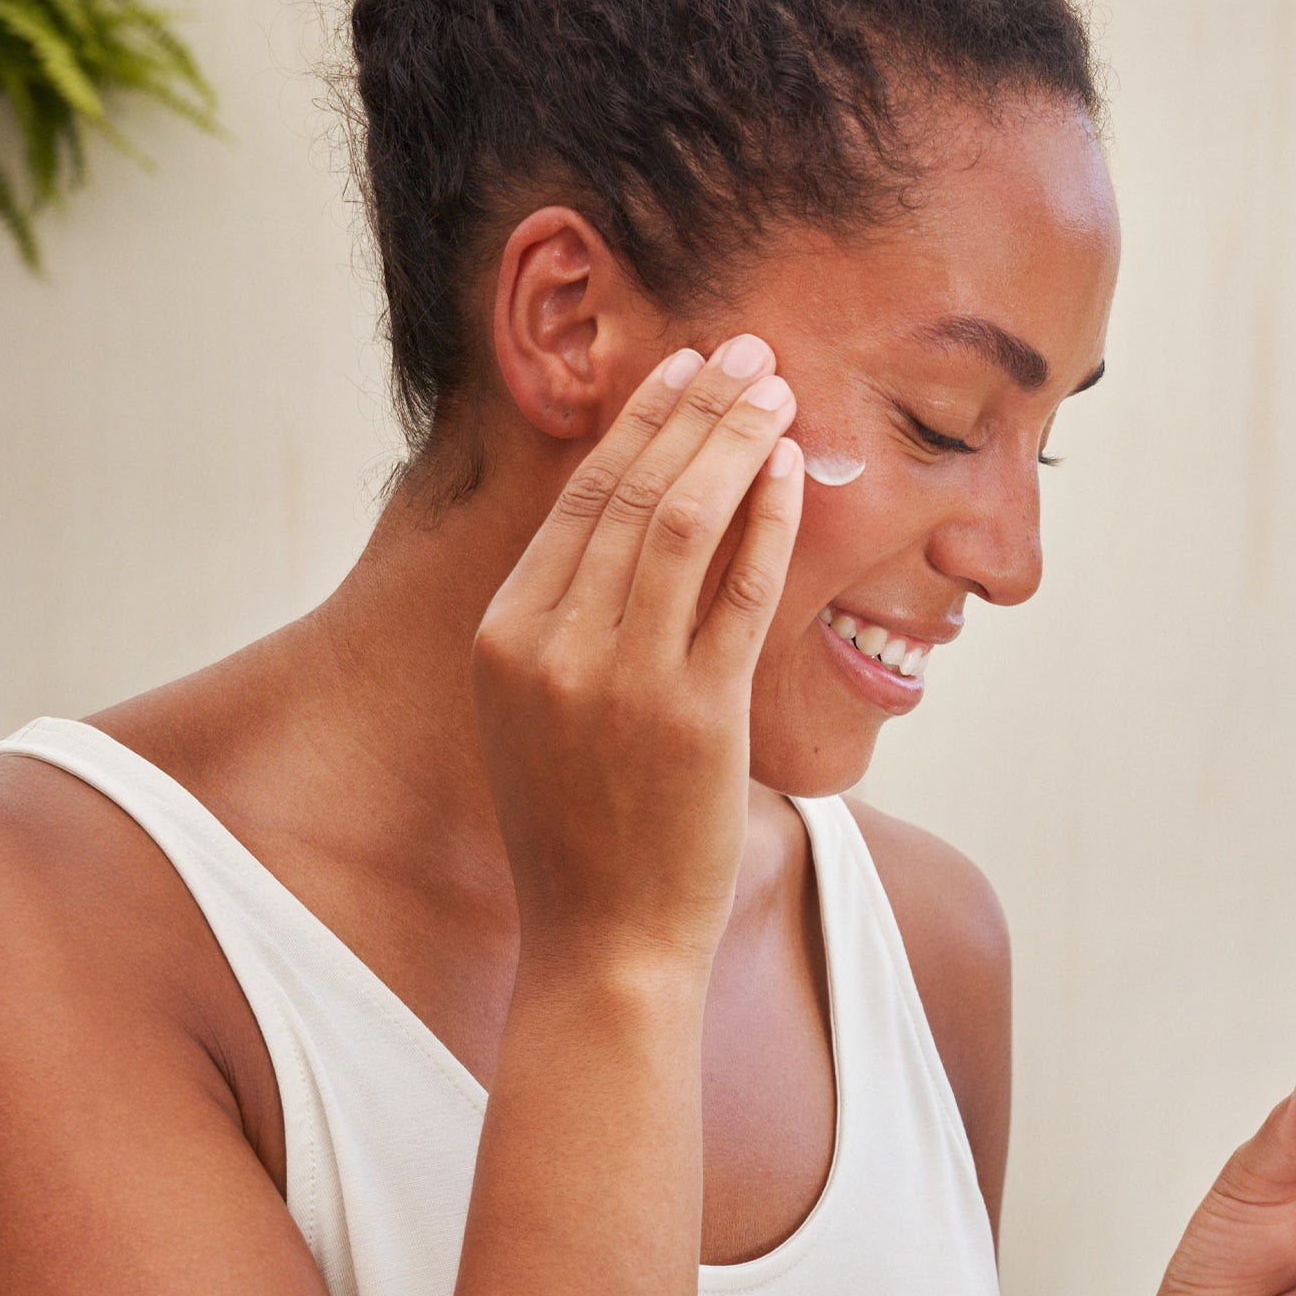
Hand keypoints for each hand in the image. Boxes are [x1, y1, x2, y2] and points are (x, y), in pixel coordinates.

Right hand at [471, 336, 801, 974]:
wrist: (603, 946)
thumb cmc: (576, 836)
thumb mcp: (534, 719)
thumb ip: (562, 629)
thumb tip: (623, 536)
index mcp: (505, 639)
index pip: (574, 503)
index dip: (634, 426)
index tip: (676, 371)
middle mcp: (554, 646)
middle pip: (628, 493)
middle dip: (691, 408)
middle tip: (739, 349)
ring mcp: (625, 679)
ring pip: (682, 521)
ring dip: (734, 441)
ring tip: (773, 387)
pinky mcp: (697, 713)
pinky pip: (739, 591)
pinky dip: (768, 520)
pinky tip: (790, 469)